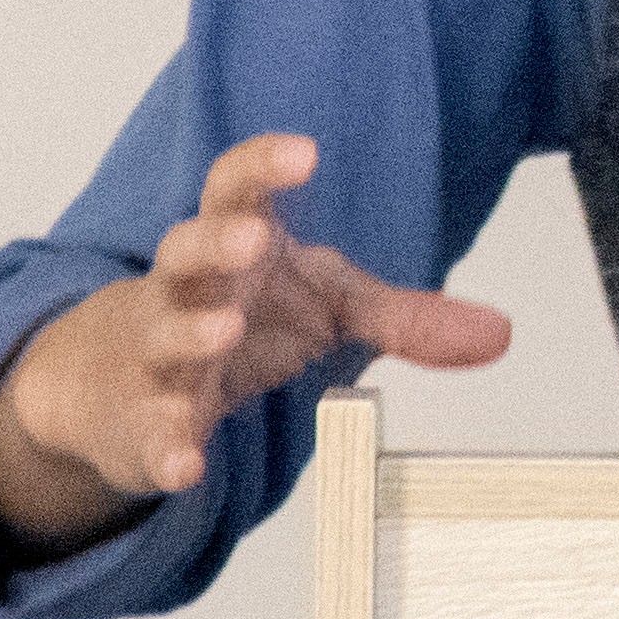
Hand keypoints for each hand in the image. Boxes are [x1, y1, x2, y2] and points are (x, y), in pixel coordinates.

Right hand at [0, 132, 509, 544]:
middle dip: (216, 243)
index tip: (305, 153)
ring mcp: (159, 356)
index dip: (262, 166)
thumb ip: (404, 316)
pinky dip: (166, 449)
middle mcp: (186, 291)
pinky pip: (153, 435)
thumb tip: (501, 333)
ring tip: (224, 333)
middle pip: (184, 252)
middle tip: (253, 241)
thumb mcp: (324, 305)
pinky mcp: (146, 423)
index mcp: (232, 246)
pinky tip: (183, 466)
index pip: (233, 190)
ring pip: (164, 335)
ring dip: (191, 333)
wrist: (117, 382)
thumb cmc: (238, 318)